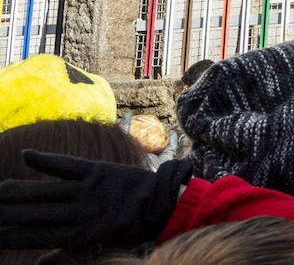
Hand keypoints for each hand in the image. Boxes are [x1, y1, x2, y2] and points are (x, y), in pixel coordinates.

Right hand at [0, 152, 191, 251]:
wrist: (162, 205)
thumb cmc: (127, 229)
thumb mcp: (97, 246)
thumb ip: (65, 252)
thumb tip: (37, 263)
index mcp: (78, 237)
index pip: (31, 237)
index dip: (7, 235)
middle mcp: (80, 214)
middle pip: (32, 214)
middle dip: (4, 213)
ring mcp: (88, 191)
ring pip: (44, 191)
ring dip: (16, 190)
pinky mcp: (99, 170)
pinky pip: (68, 164)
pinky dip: (47, 159)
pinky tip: (26, 155)